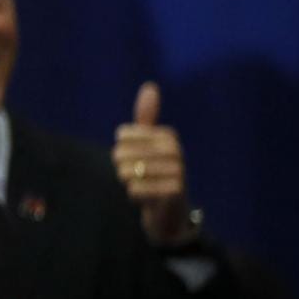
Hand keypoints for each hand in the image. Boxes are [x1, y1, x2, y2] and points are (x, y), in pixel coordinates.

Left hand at [112, 81, 192, 244]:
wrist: (171, 211)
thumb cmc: (156, 173)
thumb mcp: (150, 144)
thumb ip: (147, 117)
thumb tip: (150, 86)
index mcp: (167, 136)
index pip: (122, 136)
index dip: (121, 150)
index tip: (137, 159)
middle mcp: (175, 150)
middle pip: (121, 154)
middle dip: (122, 169)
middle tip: (138, 176)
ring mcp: (177, 171)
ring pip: (126, 173)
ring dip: (128, 183)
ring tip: (143, 186)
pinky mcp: (174, 192)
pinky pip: (135, 190)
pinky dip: (134, 196)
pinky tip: (146, 198)